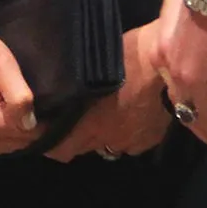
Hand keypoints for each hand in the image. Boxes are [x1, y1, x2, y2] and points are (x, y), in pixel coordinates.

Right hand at [0, 16, 39, 154]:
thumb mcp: (3, 65)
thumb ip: (20, 96)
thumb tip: (31, 123)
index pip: (33, 133)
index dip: (38, 116)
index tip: (31, 98)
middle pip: (21, 142)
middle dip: (25, 124)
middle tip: (16, 96)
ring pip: (9, 145)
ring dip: (13, 129)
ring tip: (7, 102)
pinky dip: (1, 133)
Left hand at [47, 21, 173, 162]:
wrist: (163, 63)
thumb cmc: (122, 58)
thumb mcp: (89, 69)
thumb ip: (72, 90)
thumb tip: (59, 96)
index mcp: (88, 124)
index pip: (61, 149)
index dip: (50, 143)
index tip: (44, 132)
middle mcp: (107, 139)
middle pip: (84, 148)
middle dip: (77, 136)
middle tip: (74, 118)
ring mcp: (131, 141)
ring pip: (108, 146)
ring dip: (103, 136)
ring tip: (104, 116)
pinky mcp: (151, 139)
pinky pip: (132, 143)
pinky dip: (126, 134)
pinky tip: (128, 117)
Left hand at [151, 0, 206, 165]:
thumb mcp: (198, 6)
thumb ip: (203, 27)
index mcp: (164, 40)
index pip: (174, 79)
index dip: (190, 100)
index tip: (205, 117)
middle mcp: (163, 56)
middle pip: (180, 101)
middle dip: (200, 125)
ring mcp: (175, 69)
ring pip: (192, 111)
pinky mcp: (194, 77)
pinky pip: (205, 113)